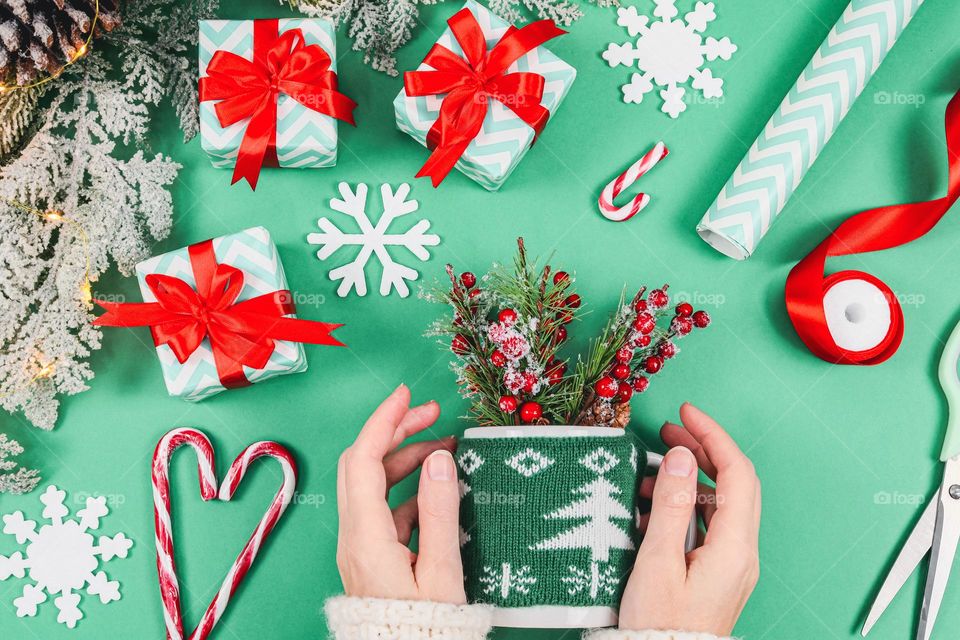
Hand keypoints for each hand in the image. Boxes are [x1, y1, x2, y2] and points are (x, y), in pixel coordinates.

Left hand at [335, 384, 463, 602]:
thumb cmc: (425, 629)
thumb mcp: (441, 572)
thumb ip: (440, 512)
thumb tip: (440, 458)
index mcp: (366, 537)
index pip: (363, 459)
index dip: (383, 421)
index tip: (407, 395)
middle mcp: (354, 538)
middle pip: (361, 465)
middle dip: (394, 432)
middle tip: (431, 415)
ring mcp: (360, 548)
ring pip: (371, 486)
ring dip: (403, 460)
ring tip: (442, 448)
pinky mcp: (370, 559)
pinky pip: (383, 510)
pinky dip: (407, 490)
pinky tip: (437, 491)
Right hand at [619, 403, 760, 634]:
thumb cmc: (659, 626)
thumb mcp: (658, 562)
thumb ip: (672, 507)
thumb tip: (683, 457)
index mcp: (734, 547)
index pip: (736, 472)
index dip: (713, 435)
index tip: (686, 412)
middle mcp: (742, 552)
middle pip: (735, 483)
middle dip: (705, 449)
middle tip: (670, 430)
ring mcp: (733, 563)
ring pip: (722, 502)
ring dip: (693, 476)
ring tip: (654, 469)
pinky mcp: (718, 572)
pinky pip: (710, 524)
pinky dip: (686, 504)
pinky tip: (654, 507)